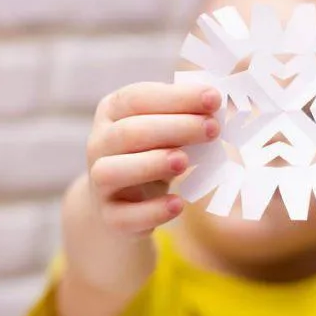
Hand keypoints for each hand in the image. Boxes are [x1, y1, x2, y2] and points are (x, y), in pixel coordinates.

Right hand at [87, 82, 221, 236]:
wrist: (125, 204)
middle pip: (128, 132)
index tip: (214, 98)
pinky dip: (152, 211)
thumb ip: (185, 115)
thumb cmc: (152, 154)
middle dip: (174, 128)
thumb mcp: (166, 130)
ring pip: (112, 171)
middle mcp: (98, 144)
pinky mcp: (110, 217)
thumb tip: (217, 104)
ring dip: (150, 164)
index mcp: (112, 112)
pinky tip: (178, 204)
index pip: (137, 98)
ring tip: (184, 162)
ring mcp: (99, 183)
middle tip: (212, 129)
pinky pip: (125, 216)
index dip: (175, 98)